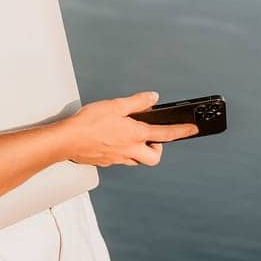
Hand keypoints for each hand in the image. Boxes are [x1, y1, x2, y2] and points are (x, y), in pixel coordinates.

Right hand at [59, 91, 200, 166]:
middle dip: (157, 149)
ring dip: (140, 150)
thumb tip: (153, 98)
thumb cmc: (88, 123)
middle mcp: (130, 150)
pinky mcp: (107, 162)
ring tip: (130, 136)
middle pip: (154, 157)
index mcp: (135, 134)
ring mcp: (118, 159)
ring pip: (137, 160)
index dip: (182, 131)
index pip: (166, 134)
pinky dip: (123, 151)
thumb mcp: (116, 105)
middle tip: (151, 137)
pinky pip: (122, 159)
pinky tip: (113, 141)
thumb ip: (137, 102)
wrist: (66, 141)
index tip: (194, 129)